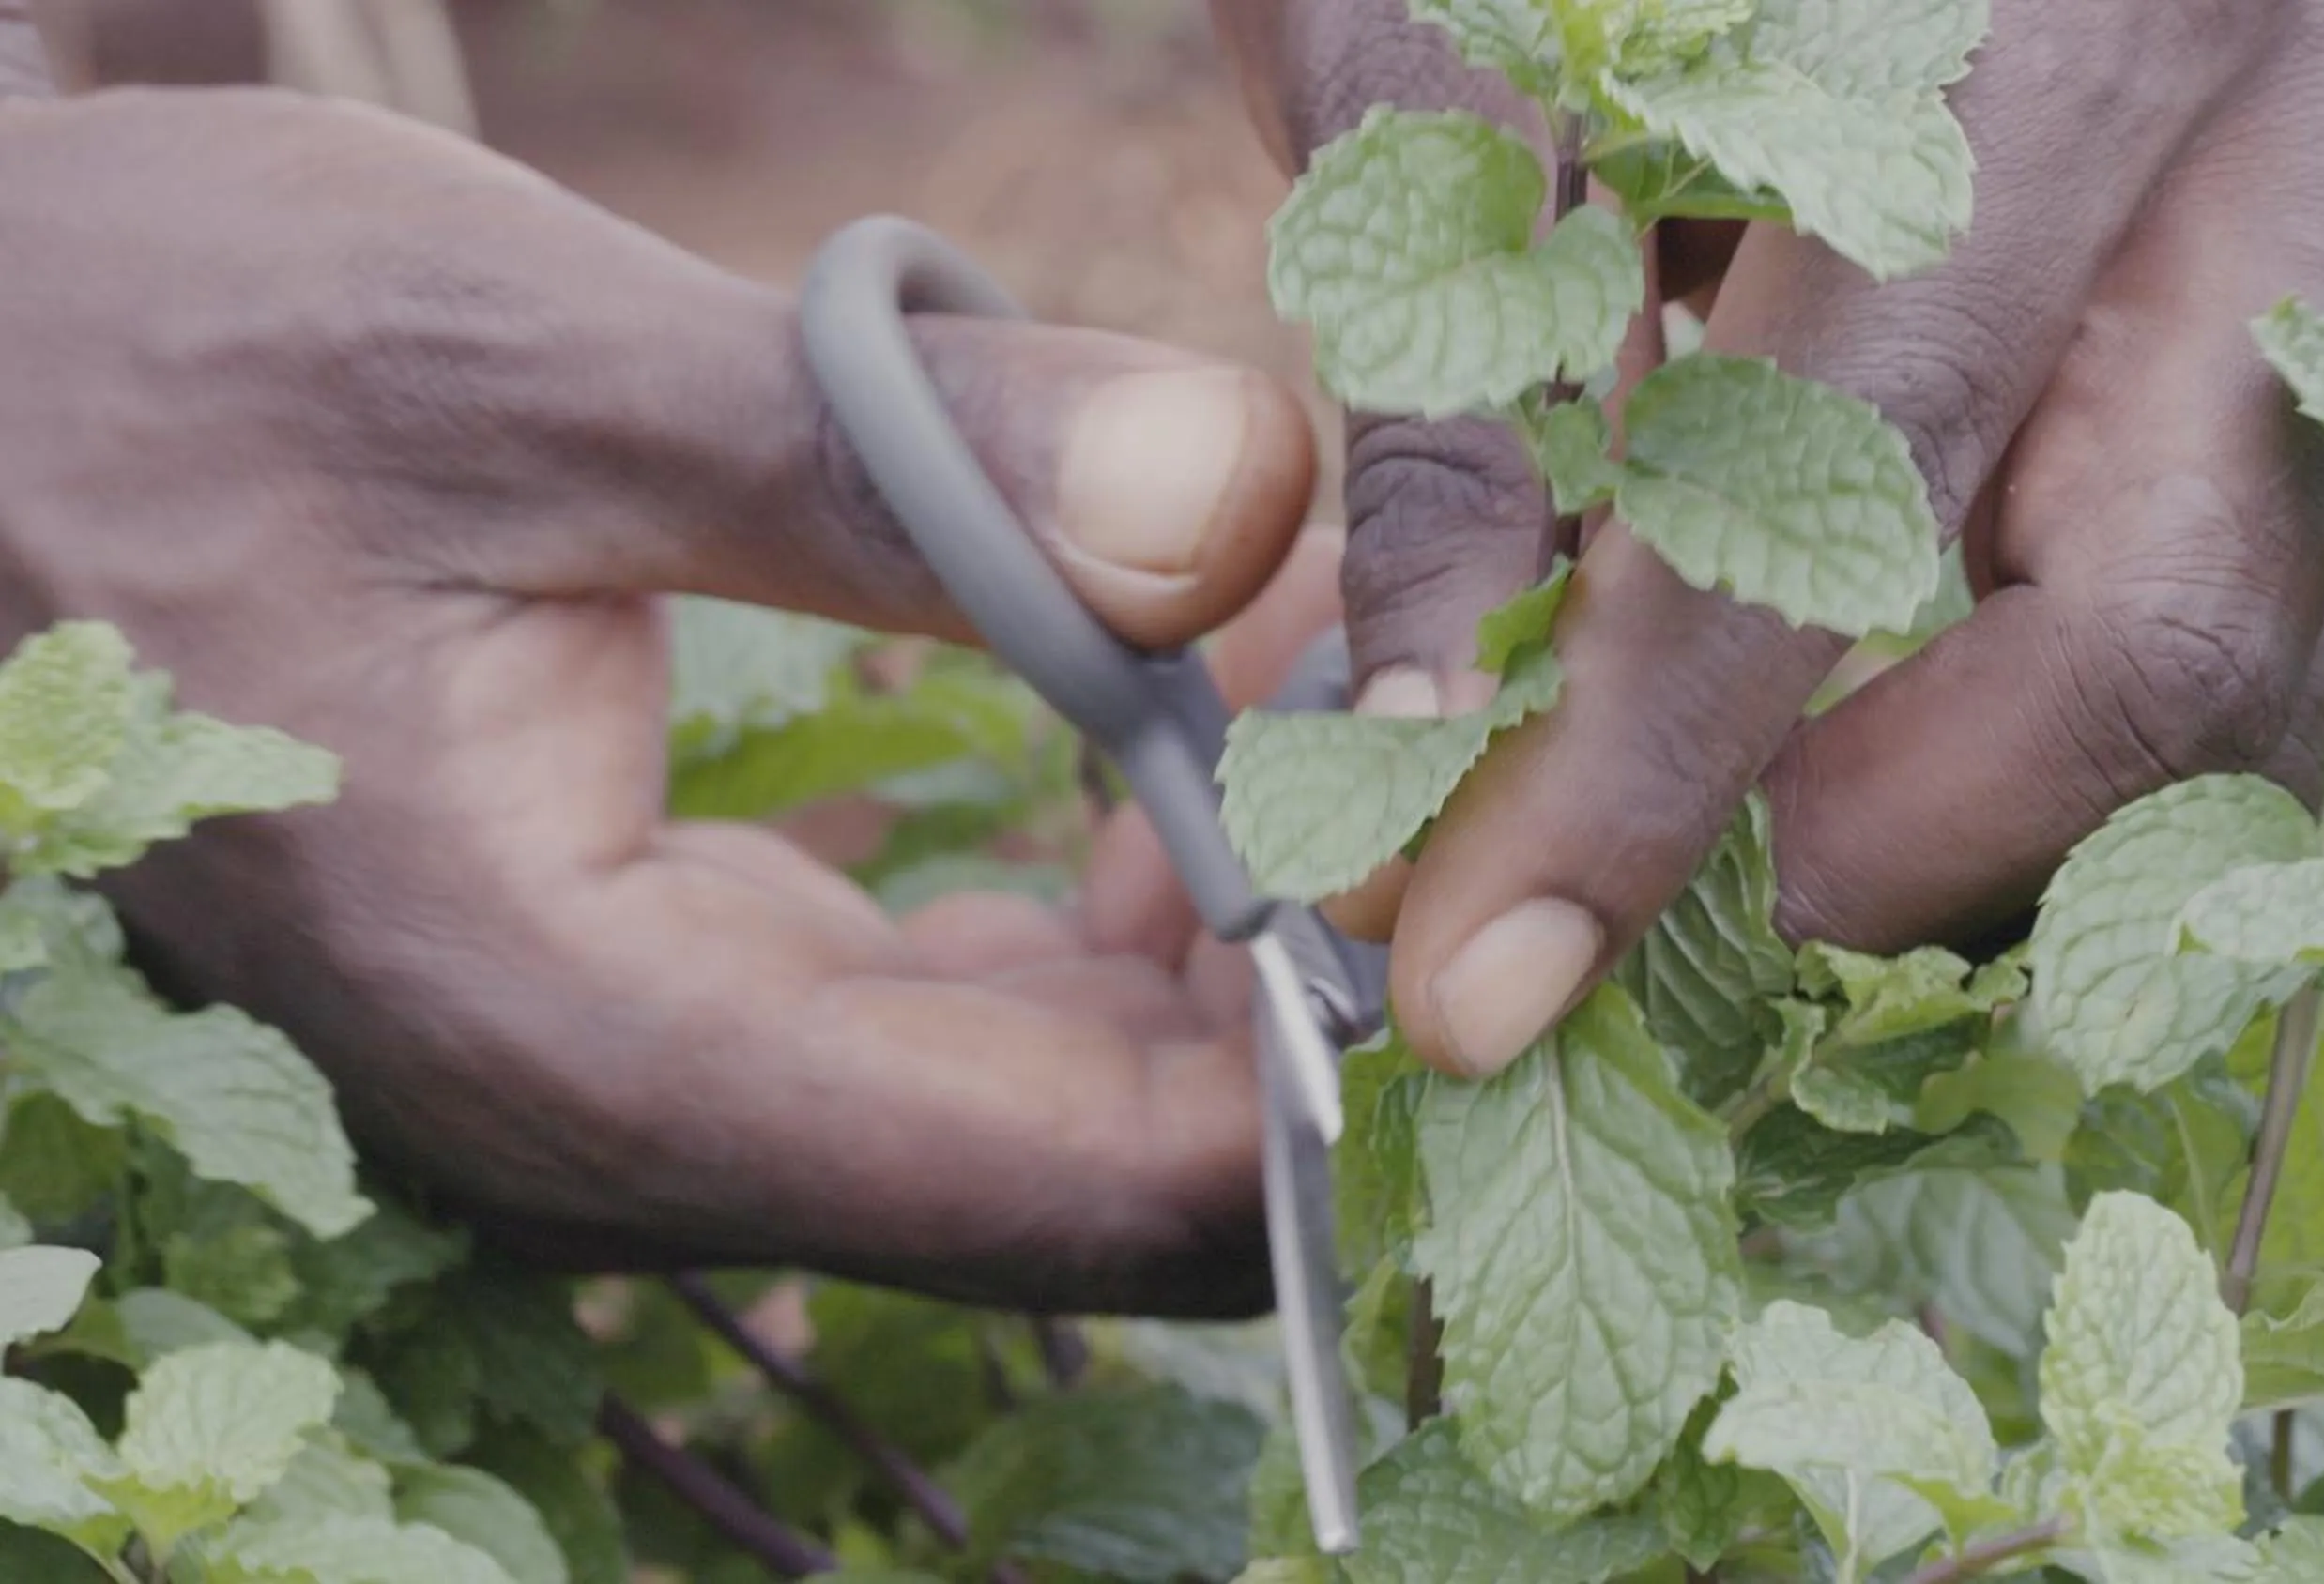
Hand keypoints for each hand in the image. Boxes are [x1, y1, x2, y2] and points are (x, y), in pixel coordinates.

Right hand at [0, 77, 1329, 1314]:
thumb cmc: (140, 359)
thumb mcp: (513, 361)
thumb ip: (892, 460)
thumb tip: (1244, 498)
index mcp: (573, 1036)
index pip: (1064, 1181)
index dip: (1327, 1079)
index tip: (1480, 882)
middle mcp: (612, 1116)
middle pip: (1080, 1171)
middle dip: (1301, 981)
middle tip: (1436, 738)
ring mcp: (633, 1063)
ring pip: (1028, 1096)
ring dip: (1211, 923)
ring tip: (1316, 682)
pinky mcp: (654, 979)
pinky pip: (943, 1008)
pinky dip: (1090, 891)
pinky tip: (1161, 726)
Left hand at [1217, 0, 2323, 1077]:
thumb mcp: (1447, 45)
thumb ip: (1450, 385)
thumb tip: (1414, 748)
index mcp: (2086, 5)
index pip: (1881, 461)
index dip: (1660, 759)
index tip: (1482, 972)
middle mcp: (2279, 144)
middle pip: (2166, 637)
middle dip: (1875, 854)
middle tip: (1626, 948)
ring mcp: (2318, 261)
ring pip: (2210, 680)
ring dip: (1935, 832)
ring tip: (1684, 868)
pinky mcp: (2273, 356)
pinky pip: (2169, 621)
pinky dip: (1969, 739)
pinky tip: (1776, 761)